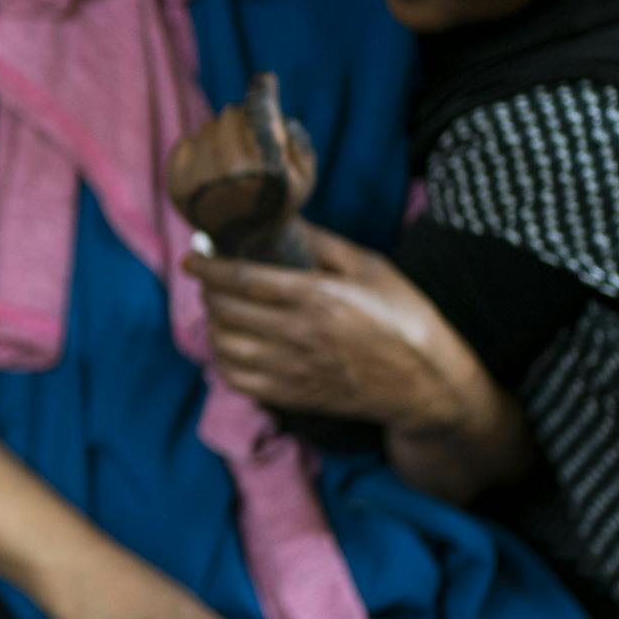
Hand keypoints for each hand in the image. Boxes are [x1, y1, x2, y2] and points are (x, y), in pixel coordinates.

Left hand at [166, 74, 316, 265]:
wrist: (244, 238)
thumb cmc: (278, 199)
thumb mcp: (304, 174)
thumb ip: (297, 141)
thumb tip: (277, 113)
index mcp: (266, 170)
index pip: (260, 115)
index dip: (263, 92)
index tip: (265, 78)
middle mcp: (230, 174)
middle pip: (231, 114)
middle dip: (241, 118)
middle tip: (248, 136)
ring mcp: (199, 179)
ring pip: (208, 126)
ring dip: (221, 133)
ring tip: (232, 159)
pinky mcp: (176, 183)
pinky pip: (187, 140)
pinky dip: (199, 147)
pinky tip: (211, 168)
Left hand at [184, 222, 471, 429]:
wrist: (427, 384)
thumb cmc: (405, 318)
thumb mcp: (371, 268)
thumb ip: (322, 244)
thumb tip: (280, 222)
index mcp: (319, 297)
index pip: (244, 279)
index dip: (209, 267)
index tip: (191, 257)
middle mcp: (299, 335)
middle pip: (226, 312)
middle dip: (209, 291)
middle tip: (211, 279)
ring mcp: (293, 370)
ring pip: (224, 347)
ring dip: (213, 325)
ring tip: (221, 310)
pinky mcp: (293, 396)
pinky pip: (237, 380)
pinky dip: (224, 359)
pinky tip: (234, 344)